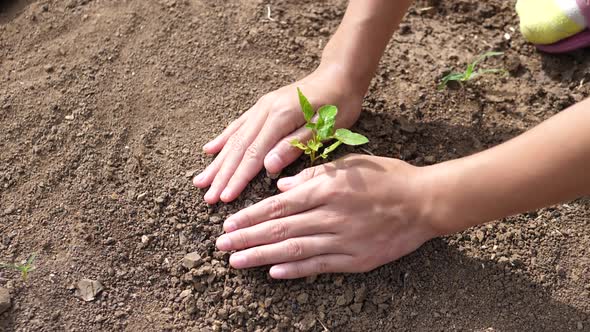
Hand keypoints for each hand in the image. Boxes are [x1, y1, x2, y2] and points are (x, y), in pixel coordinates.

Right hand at [193, 64, 365, 203]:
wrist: (338, 75)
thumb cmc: (338, 104)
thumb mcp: (324, 128)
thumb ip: (294, 146)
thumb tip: (268, 166)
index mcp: (280, 118)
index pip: (253, 155)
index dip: (238, 178)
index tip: (224, 198)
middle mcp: (264, 111)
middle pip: (238, 148)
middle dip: (221, 175)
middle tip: (207, 197)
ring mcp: (261, 107)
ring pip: (234, 138)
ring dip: (217, 162)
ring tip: (200, 181)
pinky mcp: (263, 106)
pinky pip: (238, 125)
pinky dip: (222, 139)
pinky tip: (209, 150)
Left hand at [215, 154, 439, 278]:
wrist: (425, 202)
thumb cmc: (388, 177)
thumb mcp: (351, 164)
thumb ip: (314, 174)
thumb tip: (281, 187)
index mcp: (327, 189)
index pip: (279, 206)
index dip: (250, 216)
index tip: (228, 224)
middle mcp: (330, 215)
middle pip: (280, 229)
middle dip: (247, 238)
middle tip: (221, 246)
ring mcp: (343, 240)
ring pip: (294, 250)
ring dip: (262, 256)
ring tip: (237, 262)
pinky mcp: (356, 259)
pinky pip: (320, 265)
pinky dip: (295, 270)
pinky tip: (273, 272)